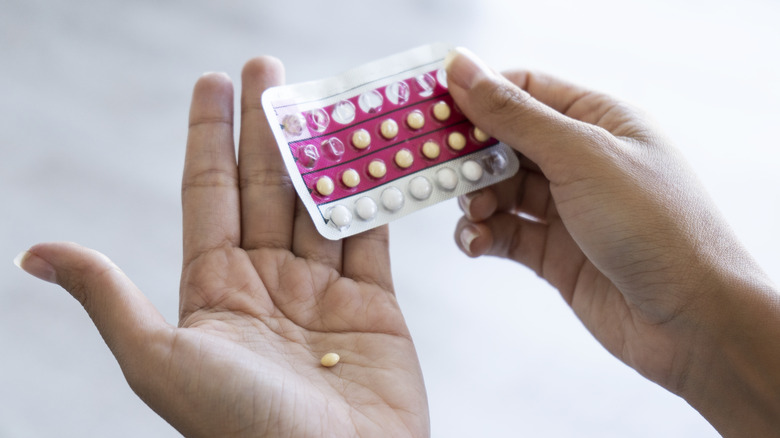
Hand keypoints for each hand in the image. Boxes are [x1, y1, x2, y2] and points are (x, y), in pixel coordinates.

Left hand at [15, 58, 428, 437]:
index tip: (215, 81)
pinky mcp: (376, 304)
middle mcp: (269, 282)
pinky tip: (372, 155)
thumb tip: (37, 252)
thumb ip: (111, 298)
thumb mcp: (161, 362)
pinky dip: (374, 194)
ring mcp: (323, 291)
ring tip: (326, 97)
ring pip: (321, 202)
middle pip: (268, 186)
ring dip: (324, 151)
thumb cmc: (243, 431)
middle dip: (268, 126)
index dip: (210, 136)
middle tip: (270, 68)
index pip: (211, 193)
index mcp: (216, 289)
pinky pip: (372, 235)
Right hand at [445, 48, 779, 435]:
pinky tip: (475, 242)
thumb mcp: (581, 156)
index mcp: (598, 121)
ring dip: (474, 199)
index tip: (434, 109)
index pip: (525, 91)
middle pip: (504, 142)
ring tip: (473, 212)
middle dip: (469, 155)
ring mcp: (566, 209)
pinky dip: (481, 235)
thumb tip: (462, 69)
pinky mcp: (553, 253)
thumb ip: (515, 115)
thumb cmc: (656, 226)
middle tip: (436, 167)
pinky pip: (503, 233)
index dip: (478, 96)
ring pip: (497, 190)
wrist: (692, 321)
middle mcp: (580, 161)